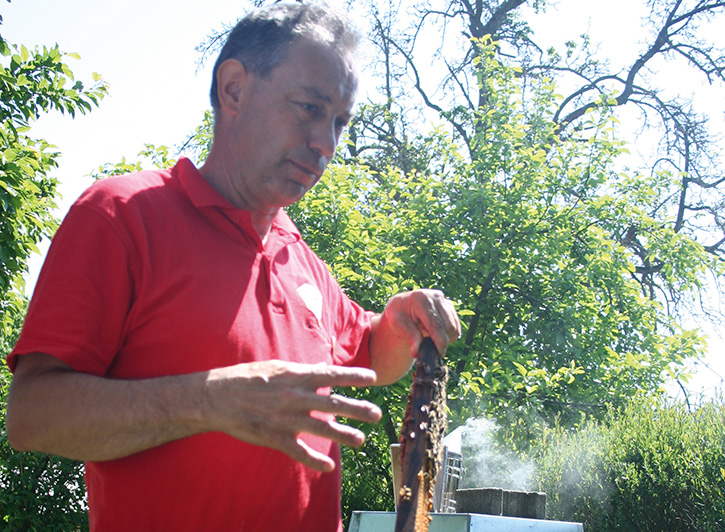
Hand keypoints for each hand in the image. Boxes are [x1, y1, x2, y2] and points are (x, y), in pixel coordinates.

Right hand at [204, 360, 381, 471]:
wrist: (218, 397)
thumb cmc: (248, 378)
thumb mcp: (278, 367)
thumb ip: (302, 370)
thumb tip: (323, 368)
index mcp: (296, 376)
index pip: (331, 374)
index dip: (354, 377)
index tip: (373, 379)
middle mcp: (295, 396)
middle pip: (333, 403)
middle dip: (357, 409)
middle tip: (377, 414)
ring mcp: (286, 418)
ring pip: (322, 429)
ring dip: (344, 435)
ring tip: (361, 440)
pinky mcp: (275, 437)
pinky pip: (299, 451)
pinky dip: (315, 460)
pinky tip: (329, 466)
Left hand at [379, 289, 460, 356]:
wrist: (402, 306)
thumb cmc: (398, 315)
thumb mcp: (397, 325)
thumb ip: (409, 336)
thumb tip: (416, 353)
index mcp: (420, 299)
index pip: (436, 324)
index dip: (439, 341)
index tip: (439, 353)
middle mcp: (435, 296)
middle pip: (449, 326)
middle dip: (443, 341)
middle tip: (432, 348)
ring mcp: (443, 299)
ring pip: (454, 326)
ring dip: (447, 338)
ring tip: (431, 339)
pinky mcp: (449, 304)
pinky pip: (456, 325)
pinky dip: (449, 334)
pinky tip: (436, 334)